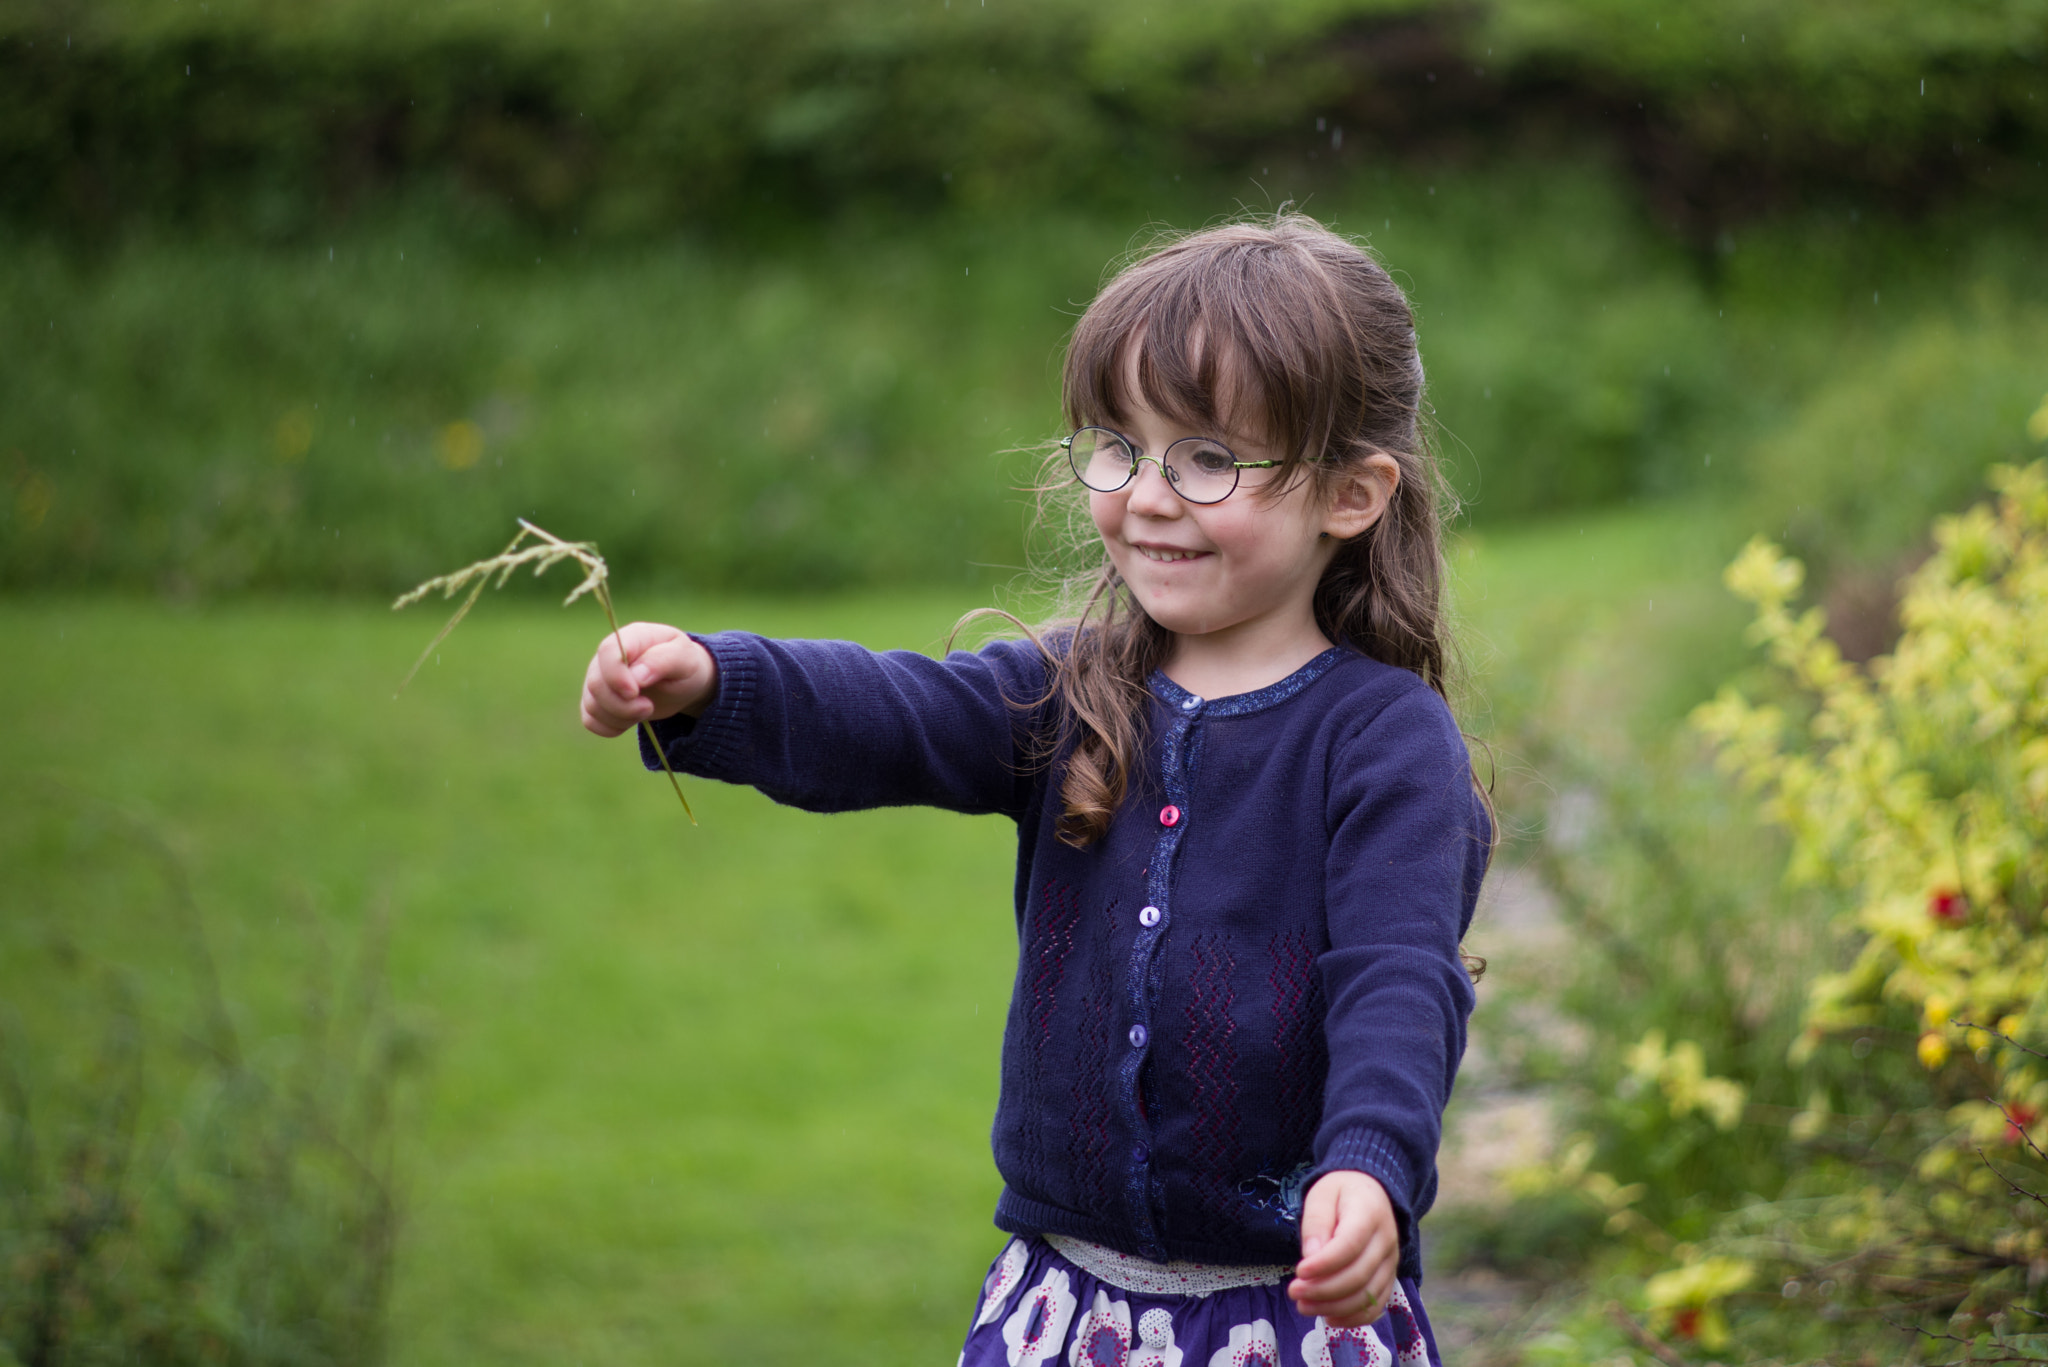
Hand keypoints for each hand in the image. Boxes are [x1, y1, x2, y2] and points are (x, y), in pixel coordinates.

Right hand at [580, 622, 718, 736]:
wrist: (682, 682)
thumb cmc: (684, 665)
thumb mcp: (684, 659)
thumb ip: (662, 661)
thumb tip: (636, 675)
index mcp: (631, 637)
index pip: (608, 651)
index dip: (616, 676)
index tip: (635, 693)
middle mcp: (608, 657)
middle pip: (596, 683)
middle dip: (623, 704)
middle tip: (649, 707)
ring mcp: (599, 678)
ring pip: (592, 704)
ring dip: (619, 717)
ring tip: (645, 710)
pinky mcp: (597, 700)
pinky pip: (590, 720)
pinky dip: (609, 727)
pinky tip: (630, 721)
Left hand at [1288, 1170, 1397, 1327]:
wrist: (1371, 1192)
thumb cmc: (1341, 1192)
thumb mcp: (1321, 1195)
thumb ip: (1315, 1223)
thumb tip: (1310, 1257)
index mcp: (1369, 1213)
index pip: (1350, 1245)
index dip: (1324, 1264)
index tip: (1299, 1271)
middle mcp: (1386, 1241)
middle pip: (1358, 1275)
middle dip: (1323, 1290)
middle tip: (1294, 1291)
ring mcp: (1390, 1263)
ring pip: (1367, 1296)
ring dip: (1334, 1308)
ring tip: (1303, 1306)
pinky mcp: (1388, 1278)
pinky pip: (1376, 1306)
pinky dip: (1353, 1319)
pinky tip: (1328, 1318)